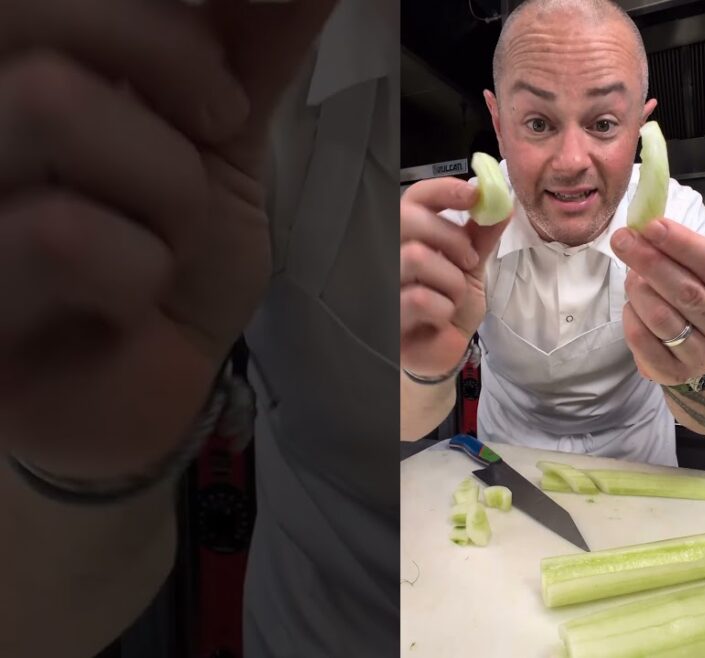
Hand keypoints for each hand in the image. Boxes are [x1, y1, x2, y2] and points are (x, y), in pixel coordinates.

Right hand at [0, 0, 339, 479]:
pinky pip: (61, 236)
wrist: (144, 389)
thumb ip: (242, 44)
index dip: (153, 14)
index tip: (237, 35)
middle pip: (26, 8)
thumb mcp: (217, 139)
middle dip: (170, 55)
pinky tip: (123, 305)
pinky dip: (139, 272)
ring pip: (49, 103)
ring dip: (166, 185)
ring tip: (167, 240)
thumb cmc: (167, 254)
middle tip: (217, 122)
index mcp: (18, 66)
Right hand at [400, 178, 510, 376]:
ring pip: (417, 257)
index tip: (474, 195)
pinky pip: (420, 299)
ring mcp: (383, 281)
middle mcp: (390, 252)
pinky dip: (443, 310)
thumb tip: (503, 204)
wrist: (441, 351)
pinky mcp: (386, 312)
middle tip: (469, 261)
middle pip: (409, 219)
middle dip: (451, 238)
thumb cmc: (448, 306)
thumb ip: (481, 237)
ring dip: (451, 281)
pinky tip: (440, 319)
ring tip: (453, 297)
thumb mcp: (471, 268)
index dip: (444, 189)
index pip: (416, 196)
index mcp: (410, 236)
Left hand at [611, 219, 704, 384]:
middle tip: (624, 240)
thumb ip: (686, 252)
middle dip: (651, 261)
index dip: (683, 244)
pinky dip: (631, 315)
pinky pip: (643, 340)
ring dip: (638, 289)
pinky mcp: (675, 373)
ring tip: (631, 274)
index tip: (652, 225)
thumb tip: (647, 226)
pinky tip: (632, 304)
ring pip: (662, 317)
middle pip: (688, 292)